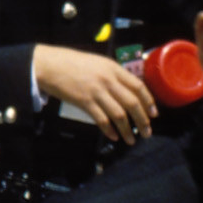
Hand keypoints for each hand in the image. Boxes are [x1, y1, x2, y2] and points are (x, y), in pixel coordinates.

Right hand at [33, 46, 153, 143]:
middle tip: (147, 132)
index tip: (154, 114)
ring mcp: (96, 92)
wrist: (49, 65)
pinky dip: (110, 130)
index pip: (138, 86)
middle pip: (133, 103)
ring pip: (120, 115)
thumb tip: (127, 91)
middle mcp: (108, 80)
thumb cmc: (72, 63)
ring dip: (128, 130)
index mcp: (113, 68)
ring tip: (132, 140)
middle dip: (143, 120)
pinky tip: (114, 136)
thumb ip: (112, 75)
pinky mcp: (85, 102)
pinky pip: (102, 120)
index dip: (149, 102)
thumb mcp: (97, 63)